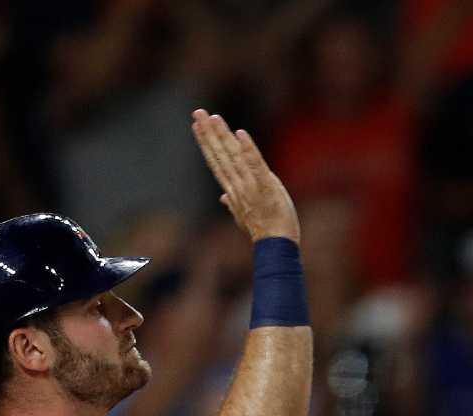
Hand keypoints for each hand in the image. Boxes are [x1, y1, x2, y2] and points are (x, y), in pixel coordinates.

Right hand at [192, 109, 298, 243]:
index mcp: (233, 190)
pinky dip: (248, 150)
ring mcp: (250, 185)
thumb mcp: (244, 216)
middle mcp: (238, 185)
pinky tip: (240, 133)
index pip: (216, 162)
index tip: (196, 126)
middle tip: (198, 112)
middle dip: (208, 133)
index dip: (206, 143)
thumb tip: (223, 196)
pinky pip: (256, 165)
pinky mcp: (266, 186)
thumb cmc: (264, 230)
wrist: (276, 245)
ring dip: (222, 136)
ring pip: (233, 156)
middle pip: (220, 155)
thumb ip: (233, 202)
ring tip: (213, 117)